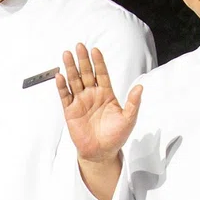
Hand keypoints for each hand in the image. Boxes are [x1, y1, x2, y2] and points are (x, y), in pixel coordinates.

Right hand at [55, 43, 142, 163]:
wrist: (102, 152)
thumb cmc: (116, 136)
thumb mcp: (129, 119)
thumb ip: (133, 103)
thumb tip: (140, 87)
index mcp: (106, 94)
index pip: (102, 74)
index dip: (99, 62)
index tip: (95, 50)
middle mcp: (92, 95)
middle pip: (86, 73)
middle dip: (83, 60)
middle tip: (79, 46)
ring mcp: (81, 102)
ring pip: (74, 81)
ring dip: (70, 68)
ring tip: (67, 55)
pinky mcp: (70, 111)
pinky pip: (65, 96)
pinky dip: (62, 86)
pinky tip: (60, 76)